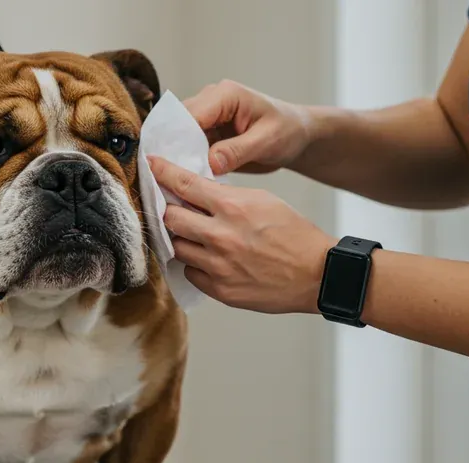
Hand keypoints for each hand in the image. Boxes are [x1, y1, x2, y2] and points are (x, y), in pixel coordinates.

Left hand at [148, 156, 336, 313]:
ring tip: (193, 235)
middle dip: (167, 210)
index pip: (184, 185)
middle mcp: (220, 236)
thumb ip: (227, 196)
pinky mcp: (220, 289)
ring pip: (176, 247)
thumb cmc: (294, 234)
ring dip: (180, 239)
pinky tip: (207, 258)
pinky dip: (194, 264)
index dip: (162, 173)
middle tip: (169, 208)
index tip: (152, 166)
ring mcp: (218, 266)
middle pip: (170, 218)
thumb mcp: (263, 200)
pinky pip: (190, 272)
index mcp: (232, 207)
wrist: (317, 274)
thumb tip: (196, 193)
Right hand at [183, 80, 314, 175]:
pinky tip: (186, 179)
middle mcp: (210, 101)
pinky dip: (186, 162)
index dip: (177, 139)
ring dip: (178, 157)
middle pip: (178, 125)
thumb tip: (210, 162)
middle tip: (171, 179)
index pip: (190, 115)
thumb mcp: (267, 141)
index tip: (173, 166)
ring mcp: (206, 117)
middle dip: (174, 150)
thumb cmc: (288, 131)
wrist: (297, 135)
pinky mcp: (206, 133)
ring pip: (178, 137)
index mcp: (225, 95)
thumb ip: (238, 151)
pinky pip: (187, 147)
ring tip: (175, 182)